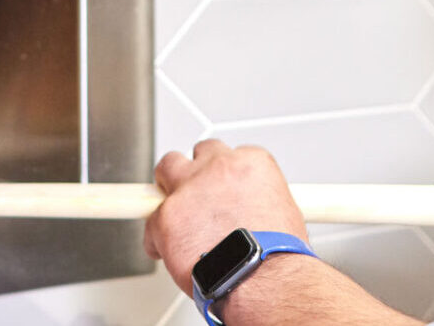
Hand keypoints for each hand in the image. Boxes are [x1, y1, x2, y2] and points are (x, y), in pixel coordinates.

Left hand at [144, 139, 308, 296]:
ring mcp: (189, 189)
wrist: (264, 279)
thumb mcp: (282, 211)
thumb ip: (255, 198)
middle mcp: (219, 168)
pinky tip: (170, 254)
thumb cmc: (277, 254)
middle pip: (197, 153)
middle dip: (194, 171)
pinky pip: (151, 221)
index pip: (227, 154)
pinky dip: (157, 238)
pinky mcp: (166, 216)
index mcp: (250, 164)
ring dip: (168, 188)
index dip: (220, 176)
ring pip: (166, 169)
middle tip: (195, 195)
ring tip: (175, 214)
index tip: (219, 190)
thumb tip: (246, 207)